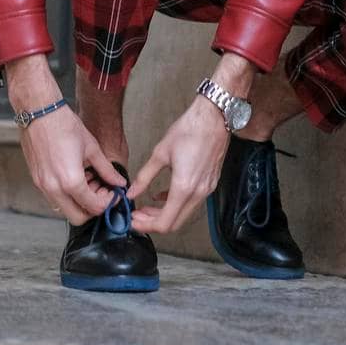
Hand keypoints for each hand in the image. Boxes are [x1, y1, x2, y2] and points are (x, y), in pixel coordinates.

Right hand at [6, 57, 121, 223]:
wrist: (39, 112)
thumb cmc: (64, 124)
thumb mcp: (91, 147)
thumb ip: (106, 169)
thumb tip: (118, 182)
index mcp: (70, 181)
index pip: (93, 207)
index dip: (108, 203)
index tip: (113, 195)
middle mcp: (54, 188)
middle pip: (78, 217)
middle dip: (93, 209)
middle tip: (102, 194)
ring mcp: (42, 186)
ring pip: (64, 209)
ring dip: (78, 203)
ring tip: (88, 182)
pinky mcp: (37, 180)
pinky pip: (54, 198)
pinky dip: (66, 196)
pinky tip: (75, 177)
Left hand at [127, 97, 229, 233]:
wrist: (214, 118)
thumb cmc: (188, 130)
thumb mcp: (161, 153)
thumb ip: (144, 177)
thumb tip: (131, 193)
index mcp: (184, 188)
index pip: (165, 223)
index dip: (146, 226)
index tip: (133, 220)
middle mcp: (198, 194)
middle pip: (174, 223)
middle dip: (153, 222)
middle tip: (137, 215)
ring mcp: (207, 190)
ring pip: (183, 214)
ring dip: (164, 214)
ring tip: (147, 207)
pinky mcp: (210, 184)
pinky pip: (192, 203)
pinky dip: (176, 205)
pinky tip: (162, 196)